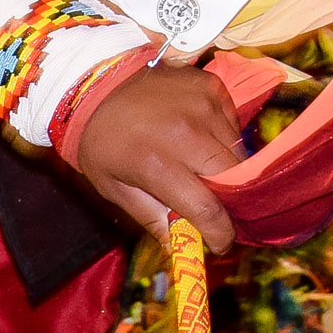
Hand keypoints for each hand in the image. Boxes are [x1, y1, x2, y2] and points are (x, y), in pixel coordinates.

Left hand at [73, 60, 241, 247]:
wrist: (94, 84)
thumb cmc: (101, 142)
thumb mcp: (114, 187)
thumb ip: (152, 218)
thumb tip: (182, 248)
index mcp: (156, 163)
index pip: (207, 208)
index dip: (220, 233)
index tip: (221, 243)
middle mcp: (186, 133)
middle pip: (234, 178)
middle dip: (232, 200)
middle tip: (219, 208)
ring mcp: (203, 105)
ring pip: (238, 151)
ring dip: (227, 168)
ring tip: (202, 169)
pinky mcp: (212, 86)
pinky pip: (232, 123)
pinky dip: (222, 138)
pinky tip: (198, 139)